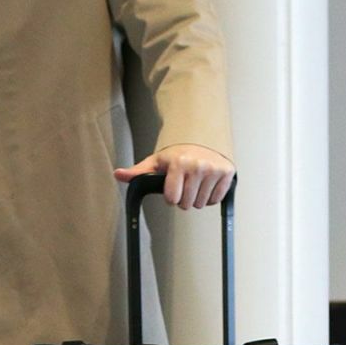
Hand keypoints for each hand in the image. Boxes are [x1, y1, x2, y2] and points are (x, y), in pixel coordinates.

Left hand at [114, 144, 235, 208]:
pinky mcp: (227, 173)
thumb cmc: (179, 153)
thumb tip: (118, 174)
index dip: (171, 196)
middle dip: (184, 198)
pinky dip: (211, 196)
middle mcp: (198, 165)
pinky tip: (206, 183)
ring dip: (197, 198)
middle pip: (186, 204)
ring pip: (201, 203)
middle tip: (185, 184)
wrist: (203, 139)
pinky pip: (216, 199)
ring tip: (195, 183)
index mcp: (179, 163)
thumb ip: (137, 172)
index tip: (172, 187)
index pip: (172, 199)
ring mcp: (214, 169)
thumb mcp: (156, 162)